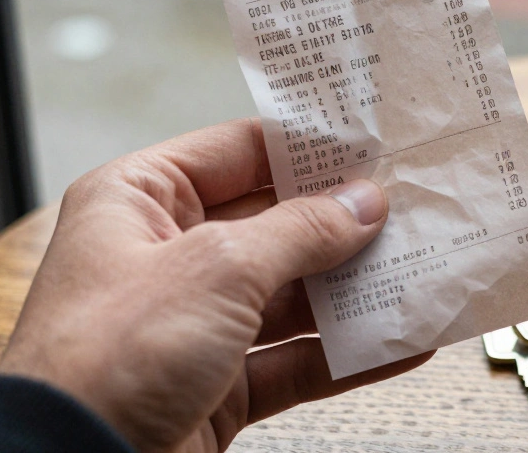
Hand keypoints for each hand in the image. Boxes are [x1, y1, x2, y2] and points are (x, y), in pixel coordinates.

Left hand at [0, 118, 431, 452]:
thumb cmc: (106, 359)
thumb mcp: (217, 269)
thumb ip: (300, 231)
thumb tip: (361, 204)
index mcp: (139, 200)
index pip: (238, 151)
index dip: (307, 147)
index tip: (373, 142)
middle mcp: (164, 256)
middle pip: (274, 224)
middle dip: (344, 223)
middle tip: (412, 208)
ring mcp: (192, 324)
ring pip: (291, 295)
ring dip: (355, 290)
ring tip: (420, 272)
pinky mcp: (215, 385)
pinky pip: (294, 359)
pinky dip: (346, 354)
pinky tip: (400, 342)